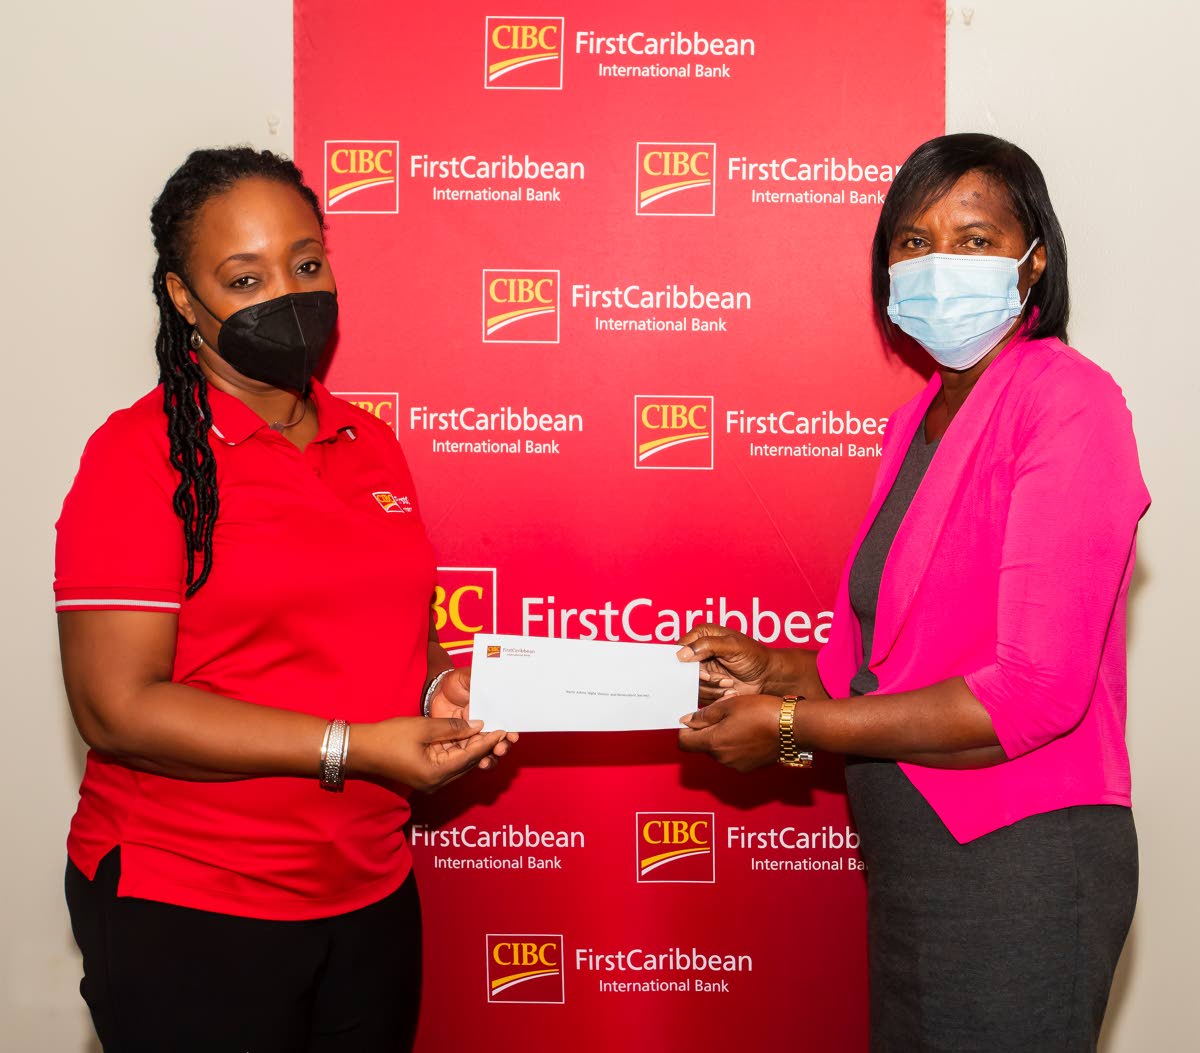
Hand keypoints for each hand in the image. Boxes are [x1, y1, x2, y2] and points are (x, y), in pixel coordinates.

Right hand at [351, 716, 509, 791]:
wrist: (361, 749)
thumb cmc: (388, 737)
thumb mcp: (423, 728)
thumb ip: (452, 727)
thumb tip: (477, 724)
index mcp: (436, 774)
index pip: (471, 757)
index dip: (488, 742)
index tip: (503, 729)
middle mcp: (437, 782)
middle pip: (468, 763)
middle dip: (485, 746)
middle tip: (500, 728)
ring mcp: (431, 781)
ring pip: (460, 763)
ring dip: (473, 747)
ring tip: (488, 729)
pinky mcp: (426, 775)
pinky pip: (449, 762)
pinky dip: (459, 750)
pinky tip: (468, 735)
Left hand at [428, 667, 517, 769]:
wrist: (435, 692)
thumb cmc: (455, 682)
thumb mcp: (467, 677)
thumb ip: (478, 679)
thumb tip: (493, 677)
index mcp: (491, 710)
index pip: (505, 723)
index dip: (510, 731)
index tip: (513, 735)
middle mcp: (485, 725)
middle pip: (498, 740)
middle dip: (502, 747)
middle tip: (500, 749)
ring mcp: (473, 736)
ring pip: (486, 751)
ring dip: (490, 757)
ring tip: (487, 761)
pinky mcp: (460, 744)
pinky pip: (470, 756)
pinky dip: (475, 762)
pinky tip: (478, 764)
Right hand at [676, 624, 773, 702]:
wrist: (766, 677)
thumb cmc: (754, 656)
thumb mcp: (732, 646)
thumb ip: (707, 645)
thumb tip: (682, 654)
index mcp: (701, 635)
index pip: (679, 648)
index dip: (686, 663)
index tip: (703, 672)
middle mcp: (697, 652)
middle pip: (683, 670)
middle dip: (704, 678)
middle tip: (723, 679)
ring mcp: (700, 670)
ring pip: (691, 685)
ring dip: (712, 688)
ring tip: (729, 683)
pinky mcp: (704, 686)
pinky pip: (699, 695)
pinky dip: (715, 696)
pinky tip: (729, 691)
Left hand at [677, 695, 783, 773]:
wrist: (792, 727)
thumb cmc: (762, 712)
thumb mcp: (729, 705)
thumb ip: (704, 715)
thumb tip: (686, 721)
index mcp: (714, 743)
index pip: (684, 743)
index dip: (685, 730)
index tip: (692, 719)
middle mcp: (722, 759)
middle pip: (702, 746)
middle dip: (707, 730)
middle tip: (723, 712)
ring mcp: (736, 765)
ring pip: (719, 751)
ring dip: (722, 737)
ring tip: (740, 720)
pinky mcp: (749, 767)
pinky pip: (733, 756)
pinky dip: (735, 745)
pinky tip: (749, 732)